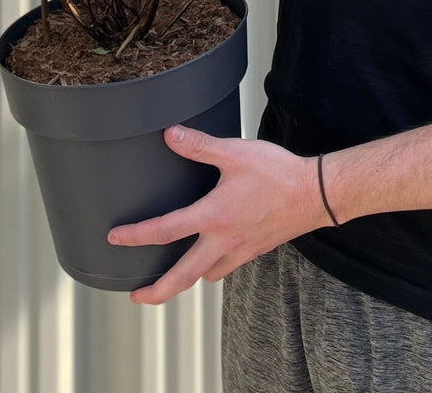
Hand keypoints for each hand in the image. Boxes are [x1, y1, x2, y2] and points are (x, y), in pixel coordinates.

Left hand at [107, 126, 329, 304]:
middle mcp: (223, 241)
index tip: (116, 239)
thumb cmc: (278, 173)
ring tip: (172, 276)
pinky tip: (211, 256)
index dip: (136, 235)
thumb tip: (171, 135)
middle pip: (182, 277)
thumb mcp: (234, 152)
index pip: (165, 231)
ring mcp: (240, 251)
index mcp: (213, 217)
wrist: (315, 194)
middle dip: (156, 291)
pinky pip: (225, 268)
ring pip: (205, 276)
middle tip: (136, 296)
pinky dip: (211, 269)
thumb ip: (199, 145)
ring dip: (185, 280)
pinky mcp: (254, 251)